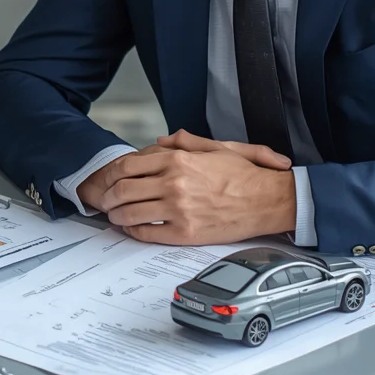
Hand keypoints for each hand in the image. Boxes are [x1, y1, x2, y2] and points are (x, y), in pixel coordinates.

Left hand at [76, 131, 290, 214]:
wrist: (267, 201)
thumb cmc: (244, 176)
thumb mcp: (216, 147)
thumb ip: (185, 142)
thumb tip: (161, 141)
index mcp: (178, 160)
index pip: (128, 166)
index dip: (112, 175)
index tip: (110, 180)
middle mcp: (174, 183)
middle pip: (123, 190)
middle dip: (109, 197)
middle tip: (106, 201)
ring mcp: (178, 209)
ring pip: (130, 213)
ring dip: (116, 215)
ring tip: (115, 216)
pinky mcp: (185, 233)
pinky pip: (147, 233)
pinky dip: (133, 231)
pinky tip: (132, 228)